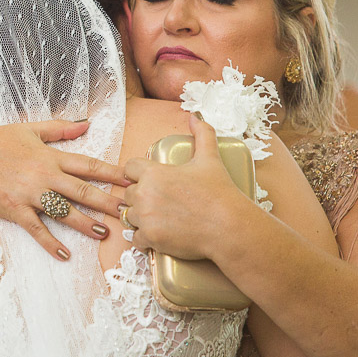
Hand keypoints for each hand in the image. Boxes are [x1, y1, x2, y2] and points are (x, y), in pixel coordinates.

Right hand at [0, 120, 131, 260]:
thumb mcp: (26, 128)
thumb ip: (58, 128)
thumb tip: (86, 123)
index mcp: (49, 156)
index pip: (87, 165)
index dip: (112, 173)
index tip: (132, 181)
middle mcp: (43, 175)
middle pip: (83, 191)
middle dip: (109, 202)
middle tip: (131, 212)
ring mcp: (29, 194)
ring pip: (64, 211)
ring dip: (86, 223)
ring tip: (106, 233)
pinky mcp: (14, 209)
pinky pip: (36, 229)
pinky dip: (50, 242)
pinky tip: (64, 254)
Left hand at [119, 114, 251, 258]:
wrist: (229, 228)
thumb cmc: (219, 193)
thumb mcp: (210, 159)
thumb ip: (202, 134)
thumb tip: (195, 118)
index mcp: (153, 173)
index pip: (129, 168)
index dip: (138, 173)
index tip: (148, 180)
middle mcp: (144, 195)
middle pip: (128, 193)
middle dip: (140, 196)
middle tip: (159, 201)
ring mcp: (146, 218)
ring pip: (130, 216)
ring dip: (141, 217)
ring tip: (158, 218)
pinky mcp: (151, 239)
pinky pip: (136, 239)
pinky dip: (145, 238)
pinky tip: (158, 234)